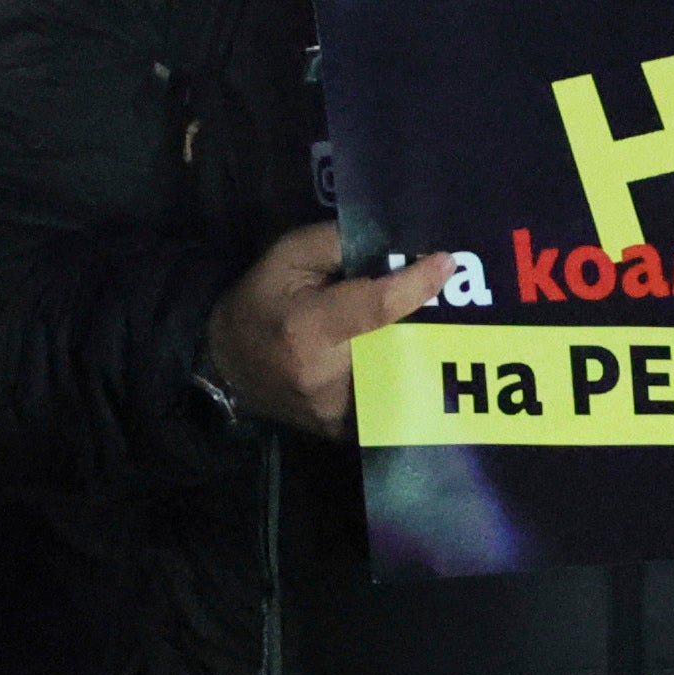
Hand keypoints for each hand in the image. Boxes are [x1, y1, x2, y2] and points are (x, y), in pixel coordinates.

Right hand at [209, 221, 448, 438]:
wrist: (227, 365)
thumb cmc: (259, 302)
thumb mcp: (286, 256)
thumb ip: (336, 244)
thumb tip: (392, 246)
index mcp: (307, 329)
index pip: (376, 307)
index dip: (416, 284)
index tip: (445, 263)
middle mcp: (323, 376)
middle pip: (396, 344)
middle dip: (421, 320)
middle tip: (442, 297)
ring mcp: (334, 411)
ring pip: (398, 376)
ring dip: (416, 349)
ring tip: (428, 326)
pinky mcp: (341, 431)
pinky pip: (387, 401)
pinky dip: (401, 378)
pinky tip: (407, 359)